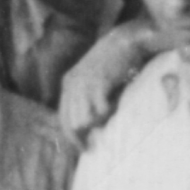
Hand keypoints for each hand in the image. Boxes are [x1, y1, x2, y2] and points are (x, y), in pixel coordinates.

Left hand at [58, 20, 159, 146]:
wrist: (126, 40)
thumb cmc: (115, 62)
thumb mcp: (94, 79)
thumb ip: (88, 97)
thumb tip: (90, 126)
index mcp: (68, 84)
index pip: (64, 119)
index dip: (72, 138)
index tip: (86, 149)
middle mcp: (72, 85)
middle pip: (72, 123)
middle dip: (84, 138)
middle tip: (98, 147)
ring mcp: (84, 84)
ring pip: (84, 120)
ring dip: (98, 125)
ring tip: (111, 122)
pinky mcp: (98, 83)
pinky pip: (100, 111)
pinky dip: (109, 115)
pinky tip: (118, 109)